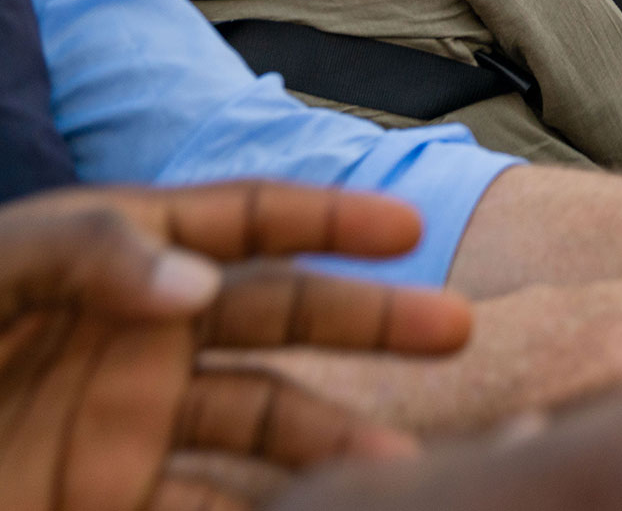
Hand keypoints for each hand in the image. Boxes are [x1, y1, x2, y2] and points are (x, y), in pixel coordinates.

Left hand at [0, 182, 471, 510]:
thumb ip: (89, 252)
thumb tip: (199, 282)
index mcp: (122, 259)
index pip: (246, 220)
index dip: (330, 217)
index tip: (406, 228)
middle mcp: (145, 337)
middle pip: (282, 318)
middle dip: (370, 321)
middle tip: (454, 332)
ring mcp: (131, 426)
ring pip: (265, 425)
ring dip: (335, 442)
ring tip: (398, 470)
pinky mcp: (110, 502)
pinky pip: (210, 507)